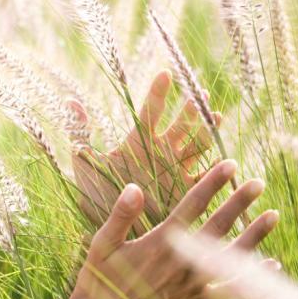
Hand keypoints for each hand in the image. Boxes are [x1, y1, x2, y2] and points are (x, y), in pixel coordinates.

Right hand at [67, 159, 277, 298]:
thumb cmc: (98, 280)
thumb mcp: (101, 243)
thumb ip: (121, 215)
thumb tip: (134, 187)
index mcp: (159, 243)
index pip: (191, 206)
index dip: (211, 184)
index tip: (229, 165)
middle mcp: (180, 263)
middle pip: (217, 226)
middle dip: (239, 202)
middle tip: (259, 182)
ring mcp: (190, 285)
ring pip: (230, 257)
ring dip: (254, 235)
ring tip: (273, 215)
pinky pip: (230, 291)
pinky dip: (250, 278)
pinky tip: (270, 265)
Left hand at [71, 71, 221, 234]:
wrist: (107, 225)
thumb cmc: (95, 193)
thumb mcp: (85, 161)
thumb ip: (80, 132)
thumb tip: (69, 101)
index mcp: (139, 140)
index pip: (150, 111)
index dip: (158, 93)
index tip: (165, 73)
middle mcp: (161, 150)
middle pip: (182, 123)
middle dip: (192, 108)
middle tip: (200, 93)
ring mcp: (176, 168)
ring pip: (198, 143)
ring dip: (208, 130)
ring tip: (216, 114)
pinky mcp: (186, 189)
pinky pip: (206, 176)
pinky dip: (217, 169)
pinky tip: (227, 161)